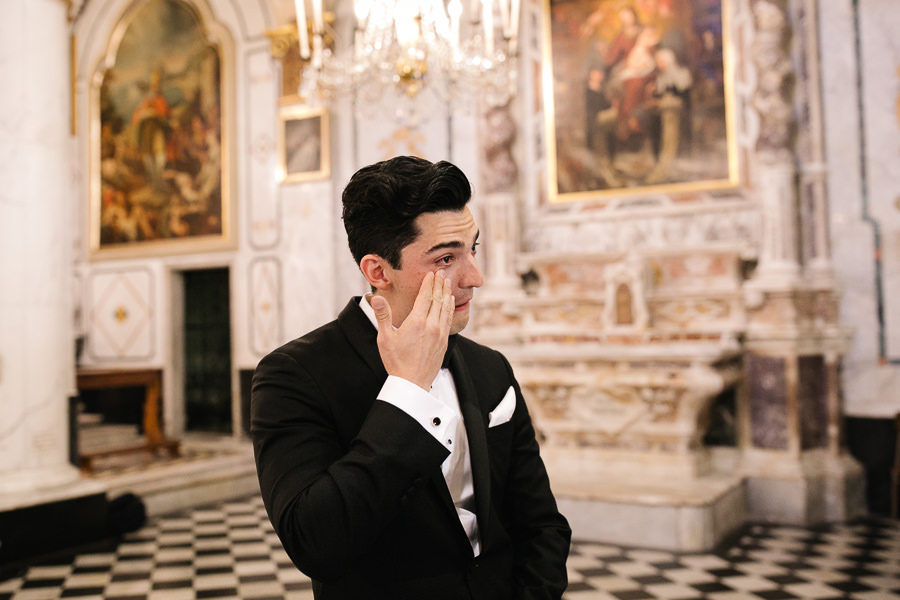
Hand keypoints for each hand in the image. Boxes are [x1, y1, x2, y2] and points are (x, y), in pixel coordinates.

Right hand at [370, 271, 453, 390]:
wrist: (412, 383)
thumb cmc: (396, 362)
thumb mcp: (385, 338)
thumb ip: (383, 315)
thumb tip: (376, 297)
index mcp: (416, 322)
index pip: (425, 297)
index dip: (428, 283)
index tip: (431, 273)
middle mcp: (431, 326)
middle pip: (437, 300)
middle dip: (439, 284)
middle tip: (441, 272)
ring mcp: (440, 334)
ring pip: (445, 309)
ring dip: (446, 294)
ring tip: (447, 283)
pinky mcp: (444, 342)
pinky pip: (449, 320)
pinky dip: (450, 308)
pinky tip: (450, 303)